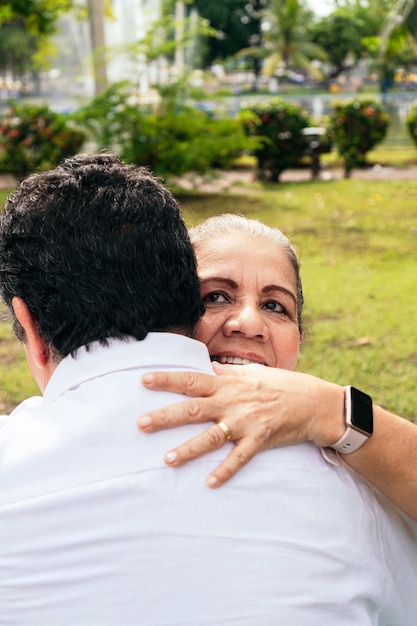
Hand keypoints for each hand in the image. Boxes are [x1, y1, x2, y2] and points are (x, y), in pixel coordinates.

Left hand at [138, 364, 344, 486]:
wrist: (314, 403)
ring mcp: (246, 422)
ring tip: (166, 459)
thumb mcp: (253, 373)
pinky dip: (225, 471)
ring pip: (211, 437)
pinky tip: (209, 483)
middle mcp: (233, 402)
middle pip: (193, 409)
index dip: (167, 379)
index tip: (143, 380)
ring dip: (188, 449)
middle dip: (166, 417)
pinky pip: (239, 458)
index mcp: (229, 383)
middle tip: (140, 424)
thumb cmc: (282, 385)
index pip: (192, 379)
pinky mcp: (260, 440)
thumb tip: (208, 366)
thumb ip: (228, 372)